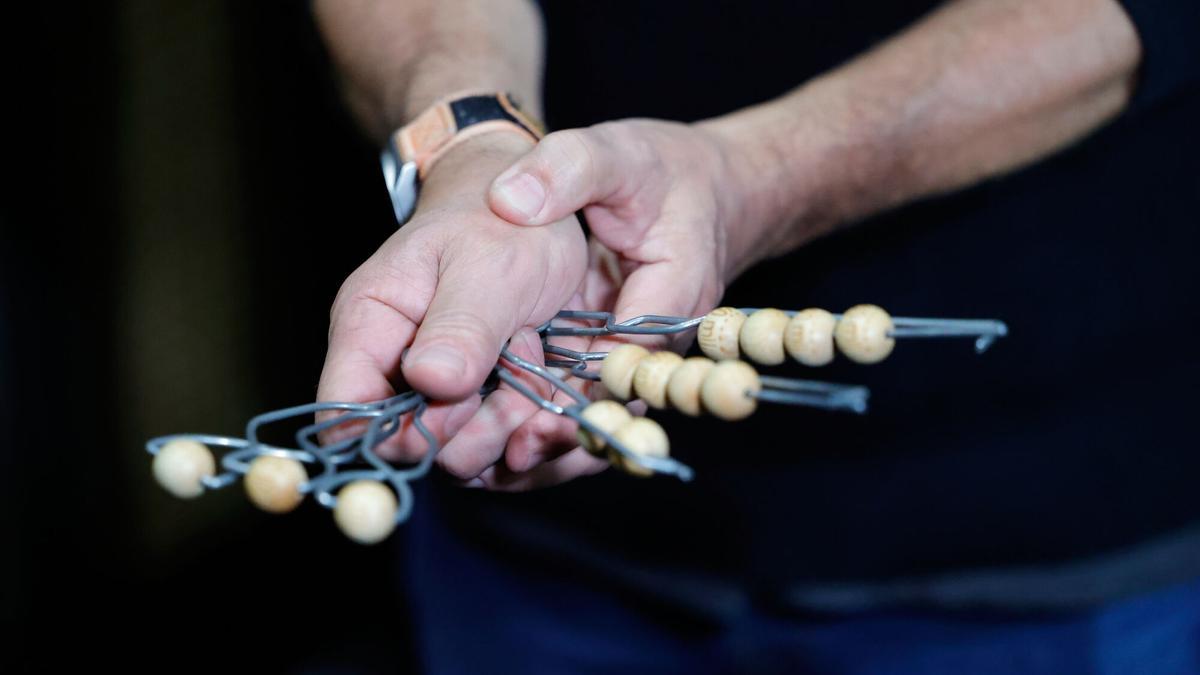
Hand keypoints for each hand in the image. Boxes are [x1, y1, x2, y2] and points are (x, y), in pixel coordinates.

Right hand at [317, 132, 589, 477]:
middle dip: (475, 424)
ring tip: (534, 355)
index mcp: (371, 326)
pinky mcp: (478, 405)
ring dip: (509, 422)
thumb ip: (461, 326)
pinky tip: (546, 373)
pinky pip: (498, 448)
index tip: (459, 401)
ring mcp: (438, 393)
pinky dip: (530, 423)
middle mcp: (395, 370)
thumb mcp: (489, 266)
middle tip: (520, 359)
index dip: (396, 431)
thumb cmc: (500, 223)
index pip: (345, 411)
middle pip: (412, 446)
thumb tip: (431, 382)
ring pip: (462, 456)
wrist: (537, 211)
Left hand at [475, 119, 748, 487]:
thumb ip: (567, 169)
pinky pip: (591, 406)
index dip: (577, 390)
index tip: (527, 419)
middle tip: (503, 458)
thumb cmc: (662, 170)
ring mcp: (644, 357)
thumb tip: (509, 201)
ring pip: (604, 416)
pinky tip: (501, 453)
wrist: (704, 188)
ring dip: (554, 447)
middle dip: (562, 436)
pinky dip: (551, 430)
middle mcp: (664, 339)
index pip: (626, 353)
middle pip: (615, 402)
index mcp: (675, 290)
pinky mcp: (621, 362)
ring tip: (492, 468)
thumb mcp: (615, 153)